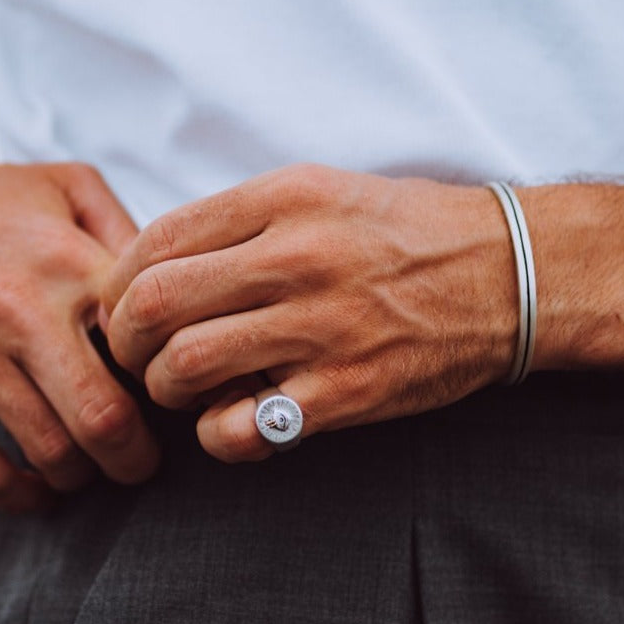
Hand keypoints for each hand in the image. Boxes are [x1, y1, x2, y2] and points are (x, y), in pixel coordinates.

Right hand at [0, 155, 160, 512]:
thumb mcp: (67, 186)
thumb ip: (129, 232)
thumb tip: (177, 301)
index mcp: (67, 261)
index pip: (145, 347)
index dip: (169, 384)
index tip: (169, 400)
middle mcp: (20, 312)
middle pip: (104, 421)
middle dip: (137, 458)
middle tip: (141, 461)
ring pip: (52, 455)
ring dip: (82, 475)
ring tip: (88, 464)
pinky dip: (25, 496)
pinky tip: (40, 486)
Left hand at [100, 163, 515, 461]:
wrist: (506, 272)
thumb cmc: (399, 229)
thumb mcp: (316, 189)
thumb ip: (237, 219)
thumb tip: (153, 262)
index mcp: (283, 199)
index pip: (156, 239)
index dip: (118, 280)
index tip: (120, 303)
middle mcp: (296, 257)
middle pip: (153, 302)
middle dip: (123, 337)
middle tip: (134, 351)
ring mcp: (322, 327)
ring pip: (184, 365)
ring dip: (163, 387)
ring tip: (177, 387)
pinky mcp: (348, 391)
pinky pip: (242, 427)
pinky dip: (215, 434)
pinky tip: (227, 422)